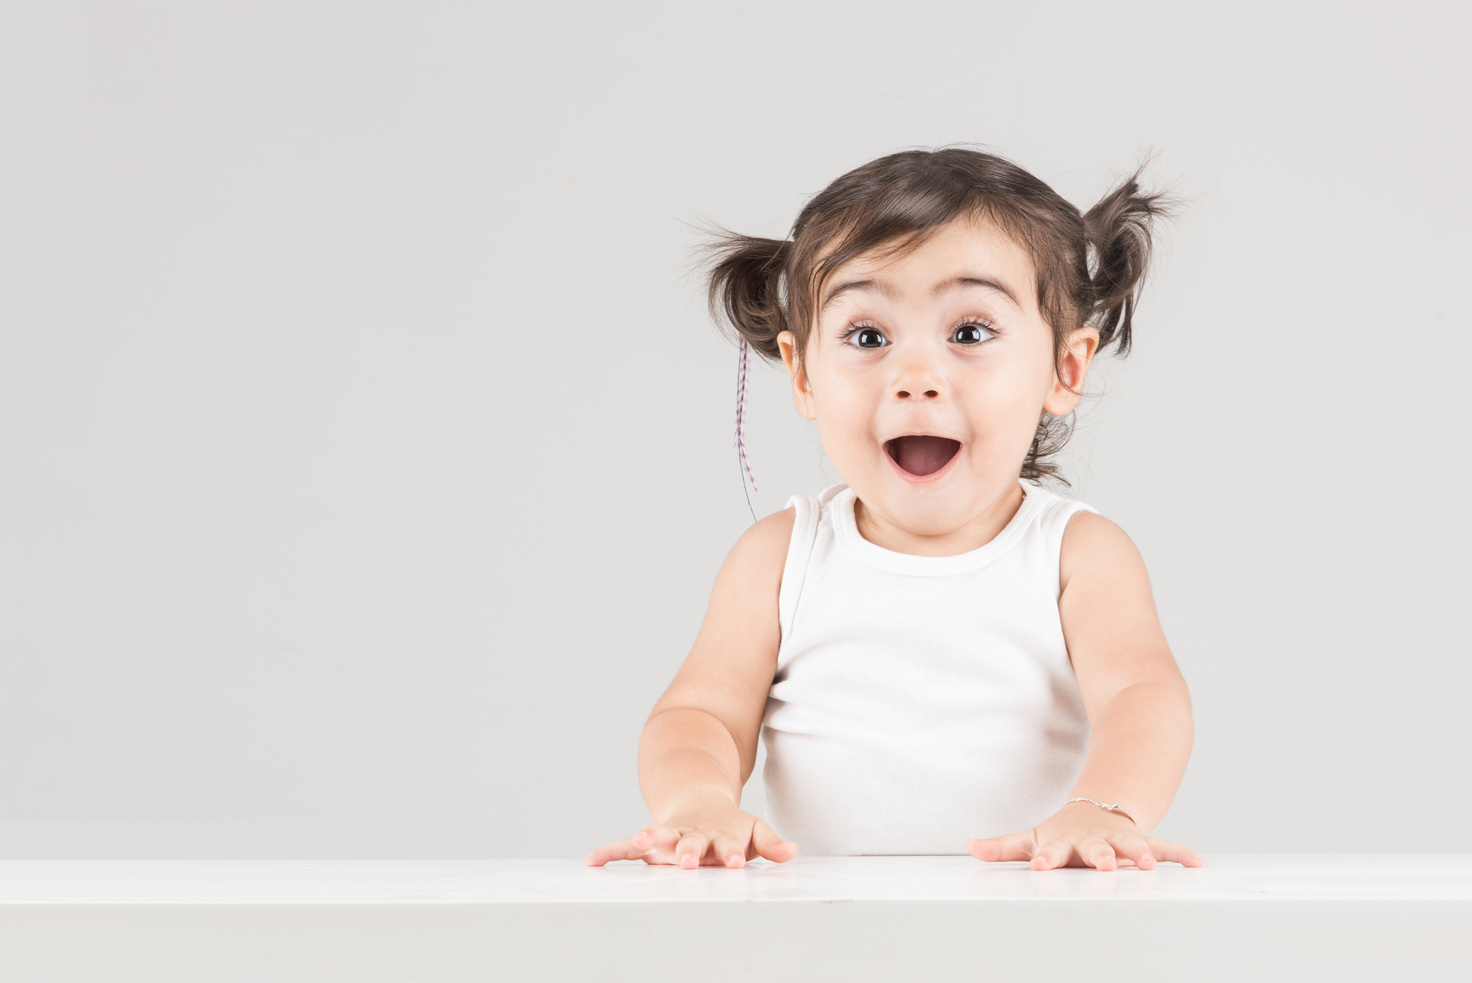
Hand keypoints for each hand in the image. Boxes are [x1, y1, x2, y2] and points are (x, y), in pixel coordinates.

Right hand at [585, 799, 796, 868]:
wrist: (700, 801)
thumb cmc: (729, 825)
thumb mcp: (754, 831)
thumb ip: (771, 843)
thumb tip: (792, 852)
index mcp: (720, 835)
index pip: (729, 846)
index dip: (732, 853)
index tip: (736, 861)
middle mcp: (692, 834)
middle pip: (691, 841)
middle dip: (689, 850)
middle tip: (688, 859)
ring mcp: (670, 835)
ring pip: (658, 835)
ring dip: (650, 837)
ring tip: (640, 838)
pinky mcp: (650, 840)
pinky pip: (626, 846)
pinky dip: (610, 852)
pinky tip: (592, 861)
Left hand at [966, 800, 1202, 869]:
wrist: (1097, 808)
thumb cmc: (1061, 834)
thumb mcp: (1032, 837)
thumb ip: (1003, 846)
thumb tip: (970, 846)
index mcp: (1064, 842)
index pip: (1052, 851)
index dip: (1046, 859)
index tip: (1040, 867)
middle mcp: (1093, 840)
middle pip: (1096, 848)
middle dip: (1100, 856)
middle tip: (1105, 865)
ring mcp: (1119, 839)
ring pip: (1132, 844)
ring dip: (1141, 853)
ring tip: (1152, 864)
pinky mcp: (1142, 841)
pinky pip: (1164, 845)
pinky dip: (1180, 853)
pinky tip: (1197, 862)